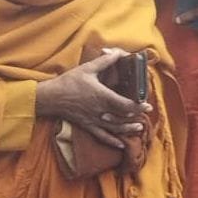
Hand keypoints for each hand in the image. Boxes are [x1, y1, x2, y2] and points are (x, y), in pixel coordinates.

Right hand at [36, 48, 150, 148]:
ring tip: (139, 128)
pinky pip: (101, 136)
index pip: (125, 105)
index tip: (147, 106)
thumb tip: (118, 52)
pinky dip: (112, 141)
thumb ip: (105, 61)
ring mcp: (93, 120)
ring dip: (128, 129)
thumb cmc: (69, 82)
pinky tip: (121, 145)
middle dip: (136, 117)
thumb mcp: (88, 68)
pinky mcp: (87, 126)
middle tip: (146, 115)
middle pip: (122, 118)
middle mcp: (100, 111)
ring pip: (114, 128)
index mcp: (102, 97)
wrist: (50, 97)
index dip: (138, 106)